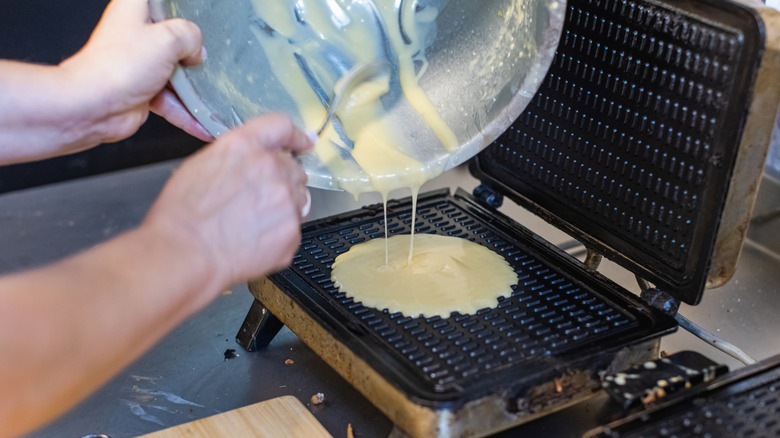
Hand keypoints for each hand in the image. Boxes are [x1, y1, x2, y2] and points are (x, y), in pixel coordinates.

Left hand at [60, 0, 211, 142]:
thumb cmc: (117, 66)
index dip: (179, 7)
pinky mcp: (143, 90)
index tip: (198, 16)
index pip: (162, 1)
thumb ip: (190, 36)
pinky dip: (186, 112)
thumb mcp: (167, 38)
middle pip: (175, 36)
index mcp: (135, 7)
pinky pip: (172, 99)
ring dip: (195, 87)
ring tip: (214, 94)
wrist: (93, 107)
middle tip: (209, 56)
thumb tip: (197, 50)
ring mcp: (140, 63)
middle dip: (194, 51)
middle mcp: (136, 33)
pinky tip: (202, 122)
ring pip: (176, 71)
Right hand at [143, 114, 312, 294]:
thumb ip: (237, 155)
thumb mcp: (202, 164)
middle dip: (280, 181)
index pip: (282, 126)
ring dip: (283, 206)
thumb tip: (255, 159)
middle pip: (293, 168)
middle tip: (256, 200)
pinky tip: (255, 238)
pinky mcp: (292, 230)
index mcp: (244, 146)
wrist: (186, 254)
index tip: (304, 142)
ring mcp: (286, 200)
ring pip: (298, 198)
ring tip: (252, 221)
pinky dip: (279, 233)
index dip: (295, 136)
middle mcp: (270, 168)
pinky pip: (294, 227)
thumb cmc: (183, 215)